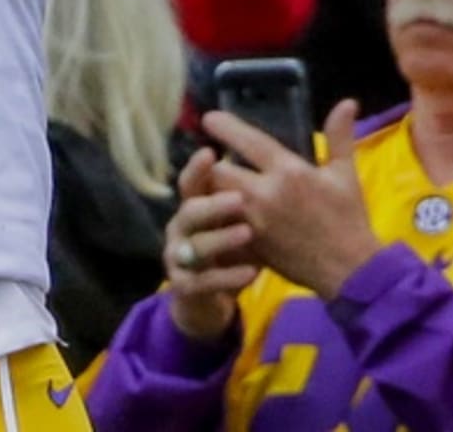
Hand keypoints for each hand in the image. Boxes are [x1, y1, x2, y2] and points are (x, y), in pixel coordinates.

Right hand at [164, 147, 258, 342]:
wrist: (208, 299)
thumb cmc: (228, 250)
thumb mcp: (235, 220)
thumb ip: (242, 195)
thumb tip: (273, 161)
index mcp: (193, 207)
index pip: (191, 182)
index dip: (197, 168)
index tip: (211, 152)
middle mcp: (181, 229)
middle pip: (190, 210)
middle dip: (213, 204)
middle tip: (240, 199)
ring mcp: (179, 258)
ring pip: (195, 246)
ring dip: (221, 238)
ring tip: (248, 233)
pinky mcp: (185, 286)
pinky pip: (204, 281)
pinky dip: (228, 276)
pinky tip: (253, 271)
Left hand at [204, 100, 381, 300]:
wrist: (353, 271)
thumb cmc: (349, 218)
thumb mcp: (345, 174)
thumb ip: (340, 136)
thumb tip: (348, 102)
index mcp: (288, 171)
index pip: (247, 140)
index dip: (224, 126)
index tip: (209, 118)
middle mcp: (266, 194)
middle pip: (220, 170)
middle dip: (216, 164)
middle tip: (219, 161)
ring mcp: (255, 222)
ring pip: (215, 198)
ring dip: (214, 189)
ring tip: (220, 185)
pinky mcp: (251, 245)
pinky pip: (222, 225)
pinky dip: (219, 217)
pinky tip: (223, 212)